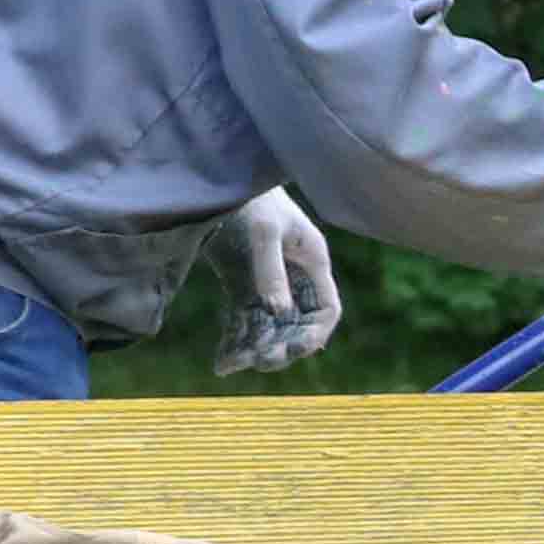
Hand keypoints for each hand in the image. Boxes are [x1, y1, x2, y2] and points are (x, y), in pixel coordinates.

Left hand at [210, 187, 342, 374]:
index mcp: (312, 262)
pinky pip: (242, 323)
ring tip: (230, 365)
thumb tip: (276, 311)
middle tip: (259, 361)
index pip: (326, 310)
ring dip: (253, 350)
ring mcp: (266, 284)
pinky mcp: (240, 286)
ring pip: (267, 330)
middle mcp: (293, 279)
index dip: (315, 334)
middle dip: (280, 348)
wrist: (217, 179)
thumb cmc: (251, 197)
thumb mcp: (264, 231)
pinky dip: (233, 343)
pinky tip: (221, 362)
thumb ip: (271, 271)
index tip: (295, 350)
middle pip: (295, 327)